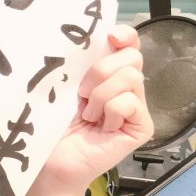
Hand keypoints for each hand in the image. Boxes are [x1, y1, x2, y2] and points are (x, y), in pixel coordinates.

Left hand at [38, 24, 153, 192]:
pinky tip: (100, 126)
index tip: (110, 36)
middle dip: (101, 71)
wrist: (52, 159)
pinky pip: (129, 102)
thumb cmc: (55, 124)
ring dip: (101, 95)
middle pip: (132, 57)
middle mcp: (128, 89)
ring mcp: (137, 108)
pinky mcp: (142, 127)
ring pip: (130, 78)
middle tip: (82, 94)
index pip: (130, 45)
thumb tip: (94, 39)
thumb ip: (83, 64)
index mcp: (110, 75)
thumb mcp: (67, 86)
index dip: (125, 36)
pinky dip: (109, 112)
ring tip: (88, 114)